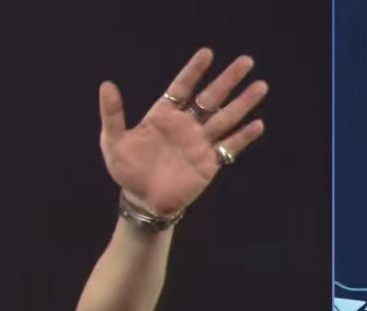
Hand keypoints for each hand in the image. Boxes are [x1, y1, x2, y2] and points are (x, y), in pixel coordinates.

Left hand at [99, 48, 267, 215]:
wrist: (142, 201)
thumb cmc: (127, 170)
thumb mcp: (113, 142)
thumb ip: (112, 114)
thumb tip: (106, 84)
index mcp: (164, 115)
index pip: (182, 87)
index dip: (194, 71)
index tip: (207, 53)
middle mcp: (186, 124)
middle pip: (210, 97)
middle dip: (228, 79)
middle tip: (246, 61)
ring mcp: (200, 142)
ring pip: (225, 118)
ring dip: (243, 103)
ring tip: (261, 86)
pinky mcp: (210, 162)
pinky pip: (230, 146)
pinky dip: (243, 137)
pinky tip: (257, 124)